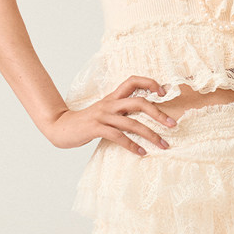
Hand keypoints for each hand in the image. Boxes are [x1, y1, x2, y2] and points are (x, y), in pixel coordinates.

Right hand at [42, 76, 178, 155]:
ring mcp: (102, 116)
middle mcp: (110, 104)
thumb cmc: (86, 122)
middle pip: (139, 102)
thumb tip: (143, 117)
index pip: (133, 81)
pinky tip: (142, 153)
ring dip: (150, 135)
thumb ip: (121, 111)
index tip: (163, 92)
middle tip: (172, 125)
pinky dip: (132, 146)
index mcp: (113, 97)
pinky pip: (119, 137)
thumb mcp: (105, 112)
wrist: (61, 128)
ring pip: (132, 123)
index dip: (149, 83)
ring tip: (163, 145)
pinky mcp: (96, 128)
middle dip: (158, 113)